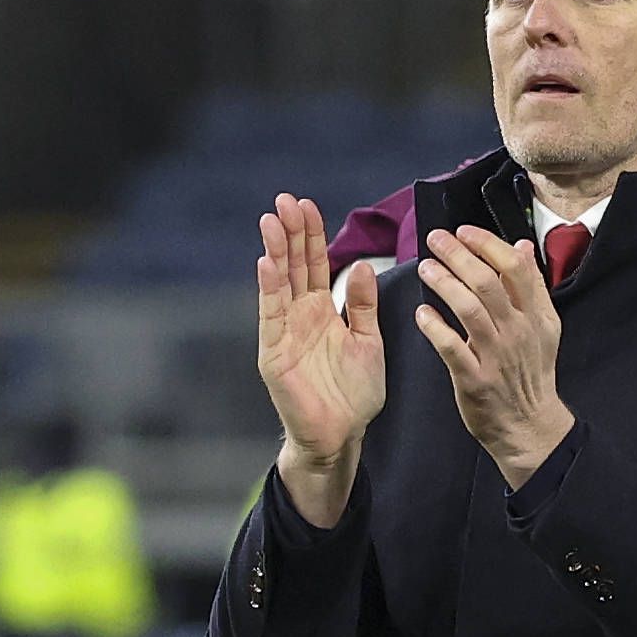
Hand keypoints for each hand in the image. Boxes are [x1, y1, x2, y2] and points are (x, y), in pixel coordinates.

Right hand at [256, 195, 384, 525]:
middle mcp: (299, 317)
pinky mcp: (274, 355)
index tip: (308, 205)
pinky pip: (271, 317)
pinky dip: (268, 290)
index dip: (311, 235)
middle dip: (289, 233)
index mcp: (322, 311)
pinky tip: (267, 263)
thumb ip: (364, 306)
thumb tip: (360, 266)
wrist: (341, 436)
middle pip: (293, 266)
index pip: (314, 264)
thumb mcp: (369, 342)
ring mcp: (284, 333)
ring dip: (275, 252)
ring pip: (278, 285)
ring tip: (271, 221)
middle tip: (284, 200)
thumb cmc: (353, 395)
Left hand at [411, 224, 573, 488]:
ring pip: (469, 309)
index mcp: (536, 316)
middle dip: (458, 255)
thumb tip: (521, 245)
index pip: (514, 268)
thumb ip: (532, 286)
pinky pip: (451, 347)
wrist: (528, 426)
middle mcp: (518, 332)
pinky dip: (435, 327)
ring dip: (444, 284)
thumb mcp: (543, 327)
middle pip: (488, 283)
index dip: (487, 244)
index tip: (464, 232)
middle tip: (435, 239)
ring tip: (426, 268)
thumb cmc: (529, 374)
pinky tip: (422, 313)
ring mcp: (496, 356)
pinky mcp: (475, 380)